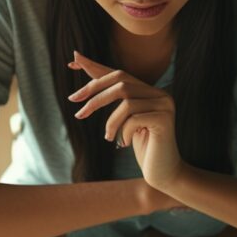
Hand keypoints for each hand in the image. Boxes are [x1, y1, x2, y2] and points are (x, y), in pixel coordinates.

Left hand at [68, 50, 184, 190]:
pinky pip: (133, 118)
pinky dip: (123, 132)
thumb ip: (112, 100)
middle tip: (79, 113)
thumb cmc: (142, 147)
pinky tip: (125, 144)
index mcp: (149, 91)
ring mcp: (164, 104)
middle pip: (121, 82)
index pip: (119, 73)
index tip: (72, 63)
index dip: (95, 68)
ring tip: (109, 138)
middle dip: (95, 95)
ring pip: (126, 101)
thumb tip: (85, 73)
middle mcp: (160, 93)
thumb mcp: (124, 121)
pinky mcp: (165, 118)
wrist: (164, 173)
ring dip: (110, 122)